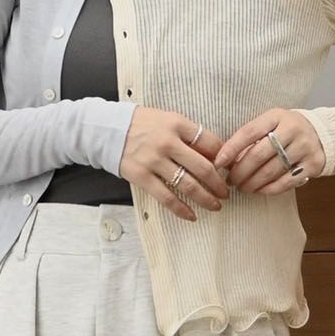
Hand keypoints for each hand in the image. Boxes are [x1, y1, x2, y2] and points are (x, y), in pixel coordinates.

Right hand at [118, 107, 231, 221]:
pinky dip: (181, 209)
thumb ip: (188, 134)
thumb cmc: (141, 124)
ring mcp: (154, 161)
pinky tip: (192, 216)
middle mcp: (168, 142)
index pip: (210, 142)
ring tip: (215, 205)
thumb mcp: (167, 119)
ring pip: (188, 185)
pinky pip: (166, 197)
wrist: (107, 129)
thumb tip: (214, 155)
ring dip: (206, 198)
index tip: (227, 169)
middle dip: (219, 183)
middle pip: (203, 167)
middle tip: (226, 193)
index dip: (222, 158)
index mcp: (177, 124)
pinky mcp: (142, 177)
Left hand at [212, 109, 326, 194]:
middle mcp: (292, 129)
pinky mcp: (313, 164)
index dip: (231, 149)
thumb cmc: (286, 131)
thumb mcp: (271, 124)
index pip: (249, 132)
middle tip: (231, 181)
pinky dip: (269, 189)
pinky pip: (286, 182)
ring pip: (271, 171)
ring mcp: (304, 147)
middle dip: (240, 171)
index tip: (218, 163)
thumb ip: (252, 139)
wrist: (322, 133)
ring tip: (242, 187)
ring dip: (252, 183)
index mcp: (277, 116)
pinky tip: (259, 190)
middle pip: (259, 155)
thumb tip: (226, 161)